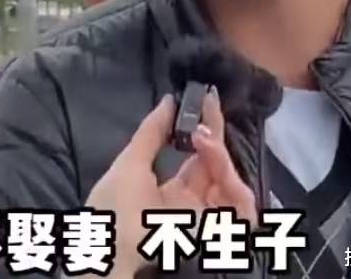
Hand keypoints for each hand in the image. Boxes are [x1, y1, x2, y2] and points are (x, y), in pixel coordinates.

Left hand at [85, 90, 254, 274]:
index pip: (200, 156)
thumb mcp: (131, 164)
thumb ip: (152, 132)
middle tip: (206, 114)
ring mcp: (207, 221)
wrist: (106, 252)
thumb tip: (168, 100)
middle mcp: (195, 205)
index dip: (205, 127)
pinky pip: (244, 211)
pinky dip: (236, 187)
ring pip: (235, 185)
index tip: (205, 99)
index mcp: (176, 191)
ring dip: (223, 158)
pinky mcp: (218, 235)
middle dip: (216, 138)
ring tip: (203, 138)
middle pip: (221, 168)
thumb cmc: (113, 209)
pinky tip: (218, 168)